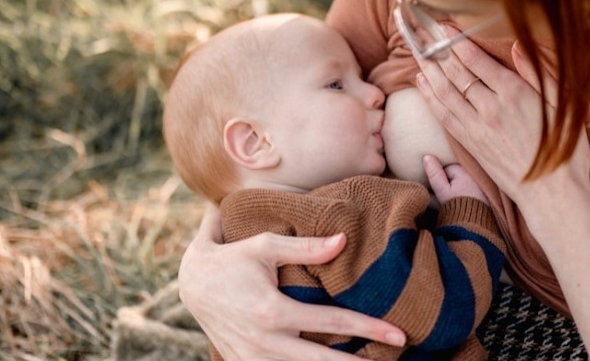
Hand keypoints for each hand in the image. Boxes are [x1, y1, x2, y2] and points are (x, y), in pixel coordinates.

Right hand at [178, 202, 405, 360]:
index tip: (398, 333)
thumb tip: (344, 240)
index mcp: (273, 311)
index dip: (367, 327)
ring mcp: (254, 358)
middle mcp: (265, 342)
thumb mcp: (265, 246)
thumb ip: (305, 247)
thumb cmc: (233, 257)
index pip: (331, 321)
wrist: (191, 283)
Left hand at [416, 35, 589, 225]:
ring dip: (429, 70)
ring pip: (445, 92)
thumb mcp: (562, 106)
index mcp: (514, 93)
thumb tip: (518, 46)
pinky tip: (422, 83)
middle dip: (438, 50)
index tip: (444, 25)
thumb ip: (538, 74)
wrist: (552, 195)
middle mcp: (490, 108)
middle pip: (456, 73)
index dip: (457, 41)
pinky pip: (444, 115)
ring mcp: (477, 127)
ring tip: (417, 51)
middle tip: (423, 32)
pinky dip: (430, 96)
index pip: (476, 60)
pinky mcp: (470, 144)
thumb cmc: (566, 151)